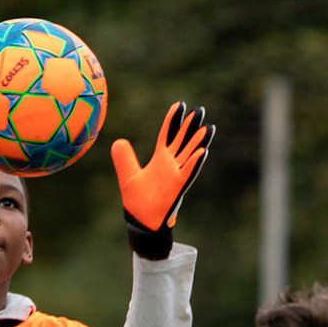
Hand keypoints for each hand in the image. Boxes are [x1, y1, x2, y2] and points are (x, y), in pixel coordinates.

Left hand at [110, 102, 213, 259]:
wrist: (142, 221)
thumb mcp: (128, 175)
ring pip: (190, 153)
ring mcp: (176, 175)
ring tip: (208, 127)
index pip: (168, 135)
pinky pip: (188, 172)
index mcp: (160, 160)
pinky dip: (195, 162)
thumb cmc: (137, 201)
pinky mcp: (178, 187)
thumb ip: (124, 158)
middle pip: (183, 140)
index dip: (174, 120)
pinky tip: (202, 151)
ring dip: (199, 141)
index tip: (181, 105)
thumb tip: (119, 141)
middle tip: (200, 110)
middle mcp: (171, 165)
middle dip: (191, 126)